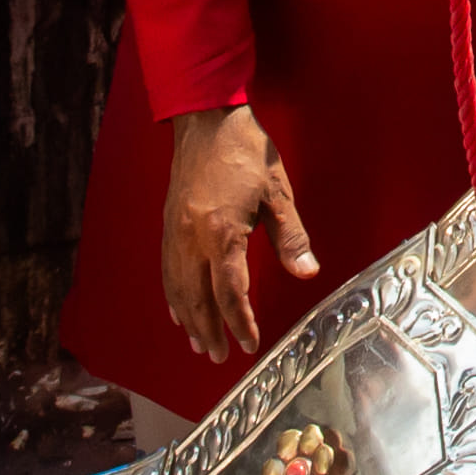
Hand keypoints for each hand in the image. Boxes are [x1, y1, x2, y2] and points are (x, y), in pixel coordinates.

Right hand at [160, 104, 315, 361]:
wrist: (205, 118)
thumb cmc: (245, 151)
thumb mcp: (278, 192)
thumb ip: (292, 238)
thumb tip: (308, 273)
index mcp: (221, 233)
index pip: (229, 293)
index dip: (239, 322)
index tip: (248, 342)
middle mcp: (192, 239)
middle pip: (198, 298)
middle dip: (210, 331)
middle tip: (220, 356)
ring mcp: (175, 233)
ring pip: (178, 288)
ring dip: (189, 320)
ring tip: (199, 344)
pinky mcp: (168, 224)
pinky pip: (167, 270)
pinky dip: (173, 295)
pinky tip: (178, 310)